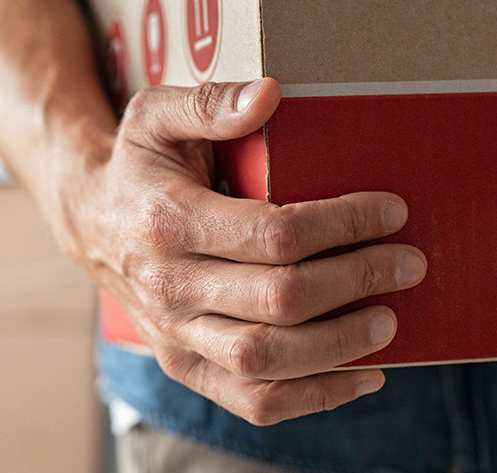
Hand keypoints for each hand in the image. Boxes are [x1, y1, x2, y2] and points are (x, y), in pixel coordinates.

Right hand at [60, 78, 426, 425]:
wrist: (88, 221)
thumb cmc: (137, 164)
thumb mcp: (155, 115)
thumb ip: (209, 102)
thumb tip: (269, 95)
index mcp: (167, 221)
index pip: (272, 234)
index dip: (342, 225)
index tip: (391, 211)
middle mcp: (167, 286)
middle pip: (279, 300)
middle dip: (356, 281)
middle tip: (408, 263)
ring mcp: (174, 334)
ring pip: (266, 360)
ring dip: (341, 345)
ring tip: (389, 319)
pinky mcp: (184, 366)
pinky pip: (252, 401)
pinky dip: (314, 397)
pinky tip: (362, 375)